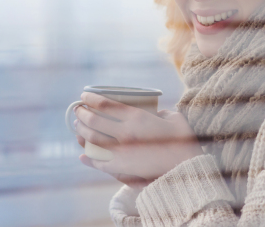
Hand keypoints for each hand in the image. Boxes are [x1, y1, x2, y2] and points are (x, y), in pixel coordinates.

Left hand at [74, 91, 203, 183]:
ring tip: (77, 126)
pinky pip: (100, 163)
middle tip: (77, 110)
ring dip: (82, 131)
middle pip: (95, 121)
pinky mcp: (123, 168)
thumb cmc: (184, 140)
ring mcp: (122, 151)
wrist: (187, 167)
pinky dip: (89, 159)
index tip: (84, 95)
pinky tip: (83, 155)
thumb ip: (160, 113)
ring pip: (94, 139)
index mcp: (138, 117)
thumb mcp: (173, 118)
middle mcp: (126, 132)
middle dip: (82, 113)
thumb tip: (154, 113)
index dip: (91, 99)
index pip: (106, 105)